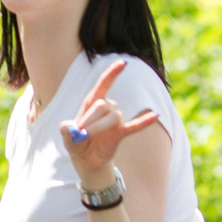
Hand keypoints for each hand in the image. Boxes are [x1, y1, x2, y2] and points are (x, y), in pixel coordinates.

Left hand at [59, 59, 162, 190]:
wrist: (85, 159)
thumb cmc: (75, 142)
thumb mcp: (66, 135)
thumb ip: (66, 130)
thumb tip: (71, 128)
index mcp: (92, 102)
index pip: (104, 84)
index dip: (113, 73)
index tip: (123, 62)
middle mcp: (106, 107)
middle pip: (103, 105)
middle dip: (90, 119)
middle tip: (80, 132)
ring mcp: (115, 120)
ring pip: (113, 118)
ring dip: (99, 128)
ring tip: (88, 137)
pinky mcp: (122, 133)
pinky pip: (135, 126)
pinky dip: (144, 121)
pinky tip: (155, 115)